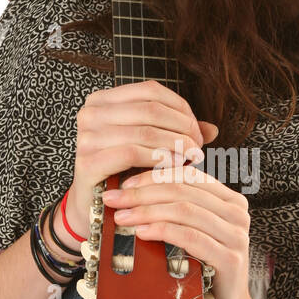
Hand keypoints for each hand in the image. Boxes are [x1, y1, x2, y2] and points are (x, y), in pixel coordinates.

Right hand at [66, 79, 216, 233]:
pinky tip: (175, 166)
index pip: (150, 91)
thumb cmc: (124, 173)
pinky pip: (131, 153)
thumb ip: (176, 133)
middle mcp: (90, 113)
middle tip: (198, 148)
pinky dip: (158, 158)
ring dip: (176, 144)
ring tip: (192, 157)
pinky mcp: (88, 161)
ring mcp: (86, 137)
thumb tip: (213, 129)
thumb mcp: (150, 146)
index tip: (197, 131)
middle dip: (182, 128)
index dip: (180, 108)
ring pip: (144, 131)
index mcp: (103, 100)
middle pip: (150, 110)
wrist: (95, 207)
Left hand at [101, 161, 255, 298]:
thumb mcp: (191, 235)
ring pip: (185, 210)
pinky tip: (142, 233)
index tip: (123, 184)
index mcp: (229, 200)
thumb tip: (131, 192)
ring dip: (147, 211)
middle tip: (114, 200)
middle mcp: (238, 214)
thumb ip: (176, 212)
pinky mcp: (230, 260)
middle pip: (183, 190)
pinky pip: (191, 237)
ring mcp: (237, 236)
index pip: (188, 175)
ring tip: (122, 217)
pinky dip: (163, 231)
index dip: (153, 175)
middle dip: (143, 193)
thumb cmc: (201, 274)